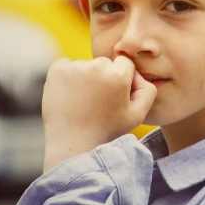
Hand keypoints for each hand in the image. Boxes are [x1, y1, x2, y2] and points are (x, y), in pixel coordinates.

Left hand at [41, 56, 156, 171]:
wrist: (72, 142)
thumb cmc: (107, 130)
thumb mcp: (137, 115)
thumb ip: (148, 90)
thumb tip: (139, 72)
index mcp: (118, 75)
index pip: (125, 63)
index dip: (121, 80)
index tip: (114, 95)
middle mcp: (97, 66)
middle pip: (105, 63)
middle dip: (104, 77)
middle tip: (98, 101)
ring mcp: (75, 67)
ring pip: (85, 65)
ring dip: (85, 77)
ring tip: (83, 101)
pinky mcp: (57, 70)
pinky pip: (65, 64)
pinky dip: (67, 76)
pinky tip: (70, 94)